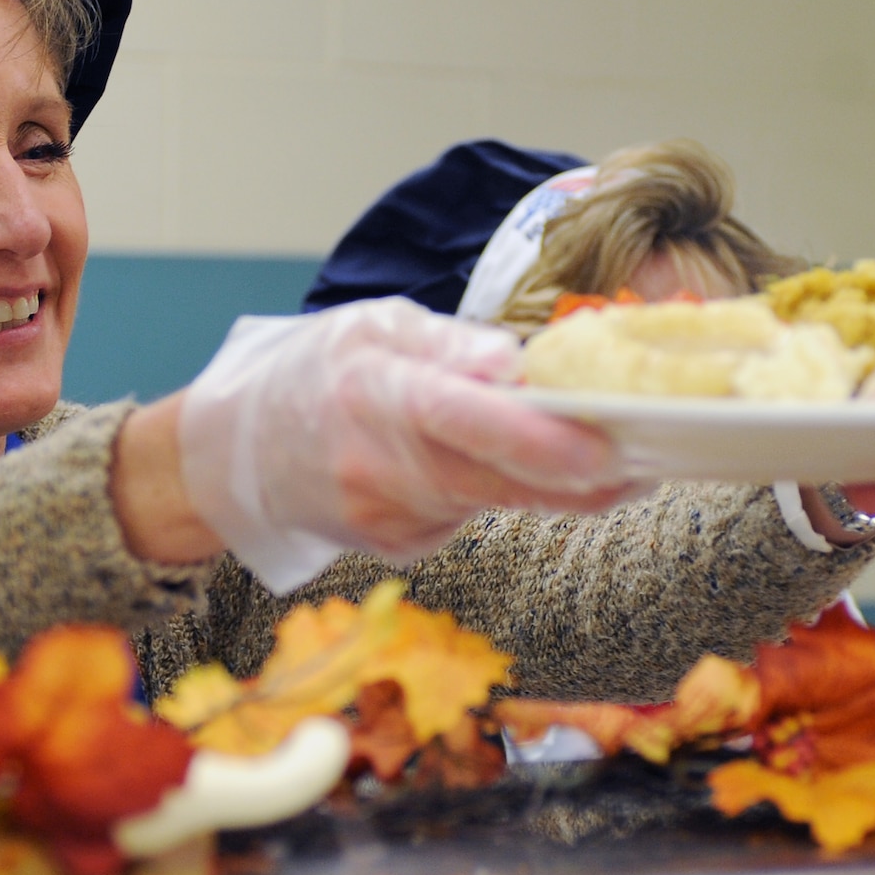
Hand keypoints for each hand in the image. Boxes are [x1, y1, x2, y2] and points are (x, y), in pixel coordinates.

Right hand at [175, 298, 635, 590]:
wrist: (230, 452)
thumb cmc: (311, 372)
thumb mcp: (372, 327)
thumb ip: (450, 346)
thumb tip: (520, 364)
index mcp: (378, 391)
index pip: (467, 421)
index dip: (540, 442)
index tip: (606, 452)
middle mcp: (379, 464)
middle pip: (498, 480)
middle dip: (577, 475)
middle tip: (643, 461)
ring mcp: (383, 516)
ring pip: (492, 502)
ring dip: (547, 484)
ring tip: (591, 459)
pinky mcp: (392, 547)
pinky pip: (465, 518)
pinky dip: (486, 494)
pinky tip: (469, 468)